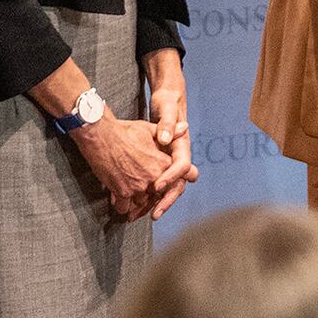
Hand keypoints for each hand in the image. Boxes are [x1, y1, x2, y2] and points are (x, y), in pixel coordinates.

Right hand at [71, 115, 176, 218]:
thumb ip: (170, 133)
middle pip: (155, 196)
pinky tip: (118, 201)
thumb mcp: (149, 129)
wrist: (100, 134)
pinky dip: (122, 207)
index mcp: (163, 164)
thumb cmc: (124, 130)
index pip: (170, 183)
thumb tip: (185, 127)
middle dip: (149, 197)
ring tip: (131, 200)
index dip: (164, 187)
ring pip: (140, 203)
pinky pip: (124, 208)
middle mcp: (153, 177)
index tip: (158, 189)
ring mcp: (138, 186)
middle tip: (142, 198)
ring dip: (135, 202)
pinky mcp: (122, 192)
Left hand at [143, 53, 197, 217]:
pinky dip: (148, 197)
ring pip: (168, 190)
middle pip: (178, 186)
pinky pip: (158, 186)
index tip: (156, 186)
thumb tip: (166, 139)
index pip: (183, 167)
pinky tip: (134, 207)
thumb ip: (168, 124)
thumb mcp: (167, 109)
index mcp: (182, 147)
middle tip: (154, 214)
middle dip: (166, 200)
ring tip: (139, 216)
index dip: (170, 177)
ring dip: (156, 204)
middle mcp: (179, 158)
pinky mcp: (161, 166)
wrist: (168, 100)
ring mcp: (170, 164)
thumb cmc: (168, 103)